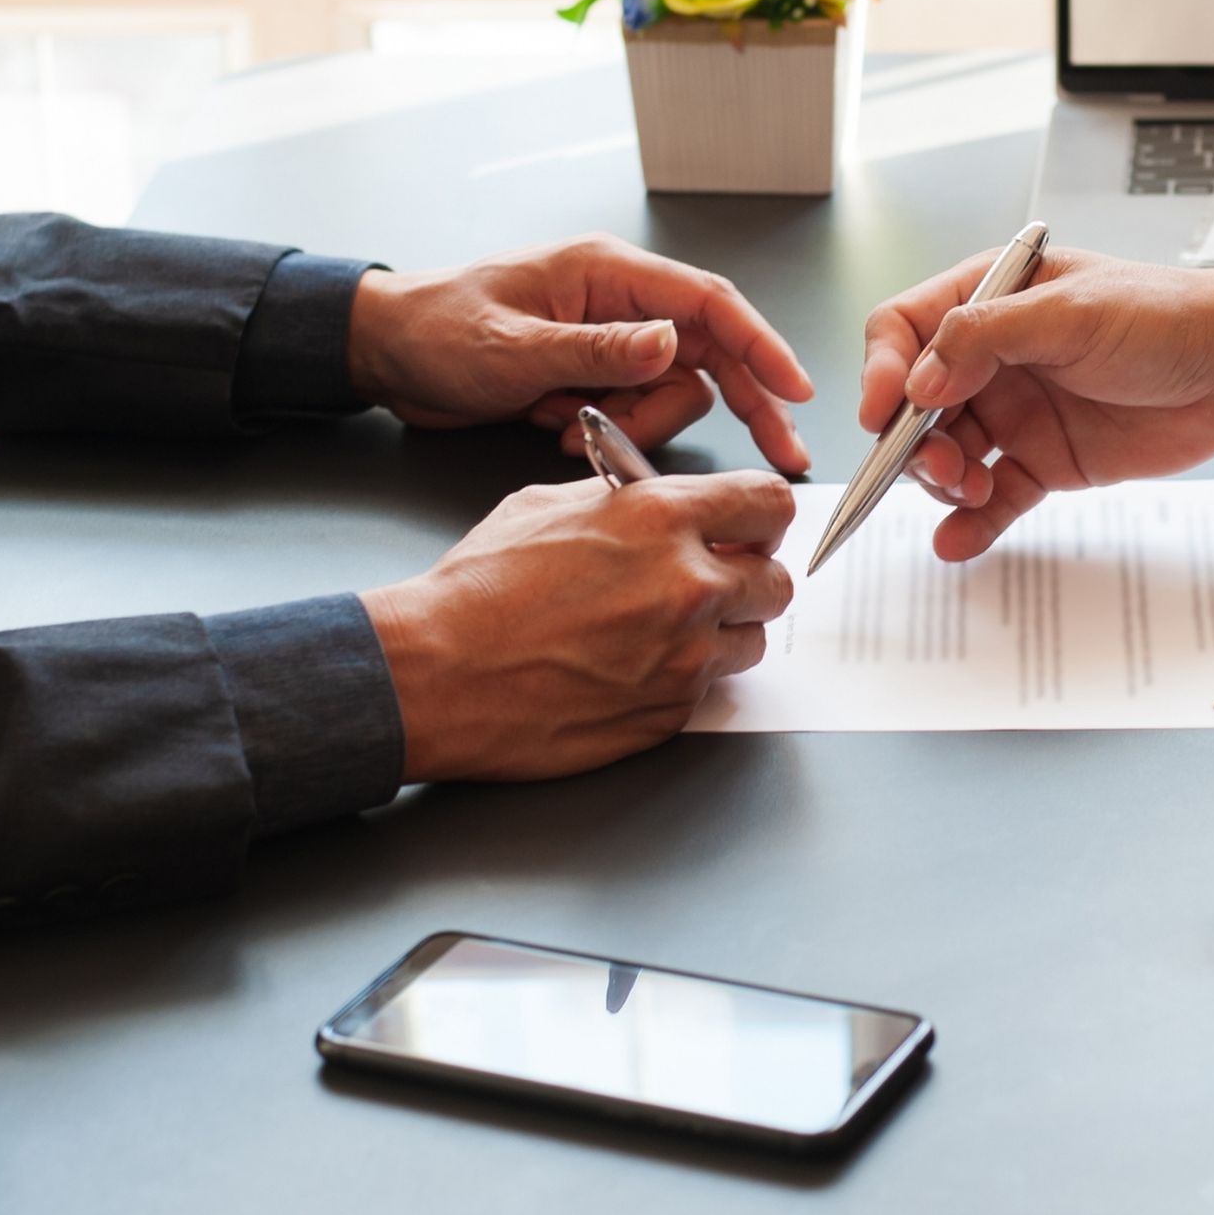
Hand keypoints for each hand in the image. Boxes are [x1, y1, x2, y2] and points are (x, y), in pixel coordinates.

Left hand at [349, 234, 816, 472]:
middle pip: (712, 354)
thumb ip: (597, 349)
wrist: (385, 354)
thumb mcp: (514, 347)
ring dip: (639, 425)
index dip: (762, 345)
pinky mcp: (594, 376)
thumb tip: (669, 343)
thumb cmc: (437, 329)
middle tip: (783, 455)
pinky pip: (636, 412)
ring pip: (674, 394)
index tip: (797, 390)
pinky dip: (611, 432)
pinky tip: (560, 429)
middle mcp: (621, 303)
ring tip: (575, 430)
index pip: (710, 304)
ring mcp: (610, 342)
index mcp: (609, 273)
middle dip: (746, 403)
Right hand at [359, 472, 795, 780]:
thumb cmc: (477, 592)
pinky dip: (681, 679)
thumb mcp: (547, 505)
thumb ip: (625, 501)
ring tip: (659, 630)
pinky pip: (707, 690)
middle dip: (748, 580)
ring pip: (750, 642)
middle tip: (710, 584)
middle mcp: (688, 587)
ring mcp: (685, 658)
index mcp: (662, 519)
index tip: (751, 529)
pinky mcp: (670, 713)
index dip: (761, 517)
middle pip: (776, 582)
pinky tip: (629, 667)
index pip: (769, 503)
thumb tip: (662, 503)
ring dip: (719, 635)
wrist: (437, 674)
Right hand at [858, 248, 1213, 559]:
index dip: (883, 370)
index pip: (905, 330)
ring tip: (972, 491)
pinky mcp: (1047, 461)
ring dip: (944, 482)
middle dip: (912, 442)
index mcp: (991, 300)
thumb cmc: (1166, 317)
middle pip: (916, 405)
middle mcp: (994, 358)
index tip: (884, 413)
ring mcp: (1017, 412)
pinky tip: (957, 543)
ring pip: (947, 456)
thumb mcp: (1072, 312)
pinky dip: (971, 523)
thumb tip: (917, 382)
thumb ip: (986, 338)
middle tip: (942, 468)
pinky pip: (993, 499)